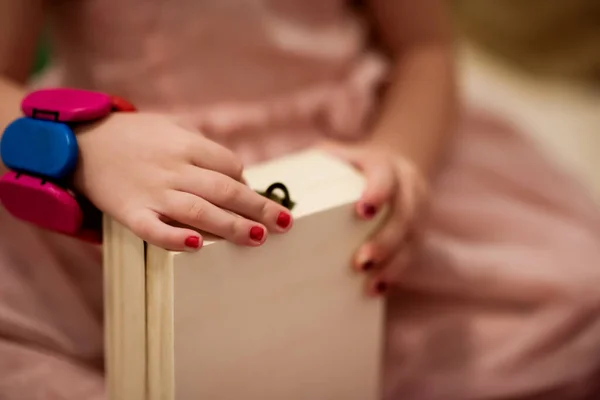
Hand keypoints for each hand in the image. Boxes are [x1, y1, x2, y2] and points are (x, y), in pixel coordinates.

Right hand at [73, 113, 293, 250]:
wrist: (81, 141)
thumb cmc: (134, 136)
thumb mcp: (171, 127)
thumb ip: (202, 147)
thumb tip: (238, 175)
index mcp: (186, 144)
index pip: (230, 166)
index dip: (247, 184)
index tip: (254, 199)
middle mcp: (173, 168)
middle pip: (224, 189)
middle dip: (258, 208)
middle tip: (285, 224)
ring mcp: (152, 191)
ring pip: (199, 211)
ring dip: (231, 226)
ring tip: (259, 238)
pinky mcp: (130, 212)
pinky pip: (154, 229)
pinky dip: (175, 238)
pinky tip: (198, 247)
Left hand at [321, 141, 427, 296]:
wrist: (397, 166)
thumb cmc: (356, 165)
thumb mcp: (339, 155)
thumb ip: (315, 164)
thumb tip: (274, 184)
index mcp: (387, 166)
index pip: (386, 177)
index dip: (378, 193)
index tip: (362, 211)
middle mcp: (408, 189)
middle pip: (404, 216)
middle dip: (384, 240)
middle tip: (360, 261)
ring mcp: (416, 214)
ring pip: (410, 241)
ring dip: (390, 263)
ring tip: (368, 282)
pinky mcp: (415, 235)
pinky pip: (409, 257)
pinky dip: (393, 274)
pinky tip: (375, 289)